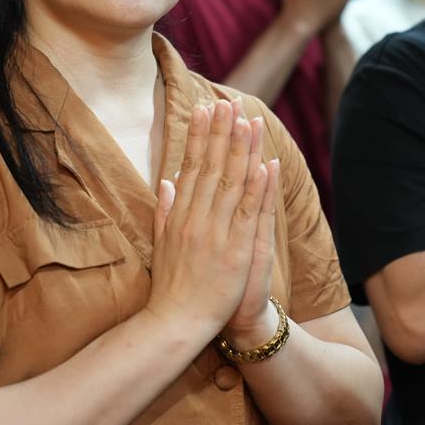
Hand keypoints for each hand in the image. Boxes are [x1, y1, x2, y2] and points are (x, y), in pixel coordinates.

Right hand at [146, 100, 276, 339]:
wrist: (176, 323)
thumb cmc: (171, 287)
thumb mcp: (161, 245)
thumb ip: (165, 212)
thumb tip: (167, 182)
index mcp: (179, 215)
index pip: (191, 166)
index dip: (199, 136)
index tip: (204, 109)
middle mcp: (196, 218)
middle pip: (210, 167)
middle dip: (220, 132)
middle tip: (226, 101)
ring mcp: (216, 233)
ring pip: (230, 183)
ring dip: (239, 150)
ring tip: (245, 120)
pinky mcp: (236, 250)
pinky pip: (248, 212)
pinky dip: (257, 188)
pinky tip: (263, 164)